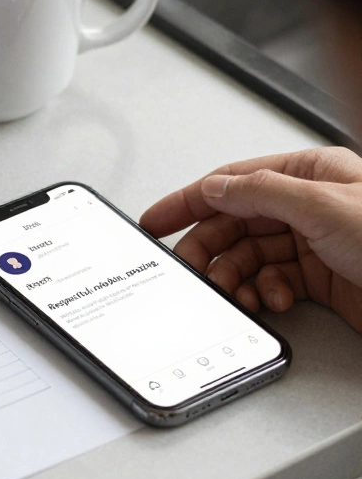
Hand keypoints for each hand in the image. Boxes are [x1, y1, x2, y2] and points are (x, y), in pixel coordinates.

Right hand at [140, 147, 361, 331]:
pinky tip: (271, 302)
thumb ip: (261, 192)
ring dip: (235, 279)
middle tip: (190, 270)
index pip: (232, 182)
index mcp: (308, 175)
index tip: (155, 220)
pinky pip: (271, 285)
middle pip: (235, 224)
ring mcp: (314, 244)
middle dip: (209, 249)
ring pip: (249, 258)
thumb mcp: (324, 206)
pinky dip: (263, 297)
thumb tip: (215, 188)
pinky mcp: (321, 281)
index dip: (188, 200)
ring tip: (233, 292)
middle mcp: (308, 207)